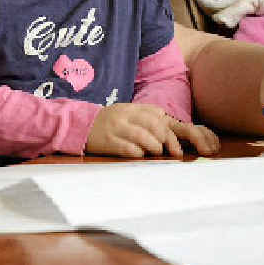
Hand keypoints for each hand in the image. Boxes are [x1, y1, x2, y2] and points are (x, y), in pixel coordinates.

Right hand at [85, 103, 219, 157]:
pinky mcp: (106, 141)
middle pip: (155, 125)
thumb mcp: (131, 116)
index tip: (183, 146)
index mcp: (135, 109)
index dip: (175, 132)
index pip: (160, 117)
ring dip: (154, 147)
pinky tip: (139, 155)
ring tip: (156, 153)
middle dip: (168, 141)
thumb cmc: (112, 124)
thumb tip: (181, 133)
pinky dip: (137, 153)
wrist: (80, 125)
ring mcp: (116, 127)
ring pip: (143, 136)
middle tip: (175, 153)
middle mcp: (126, 115)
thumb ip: (153, 121)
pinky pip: (127, 148)